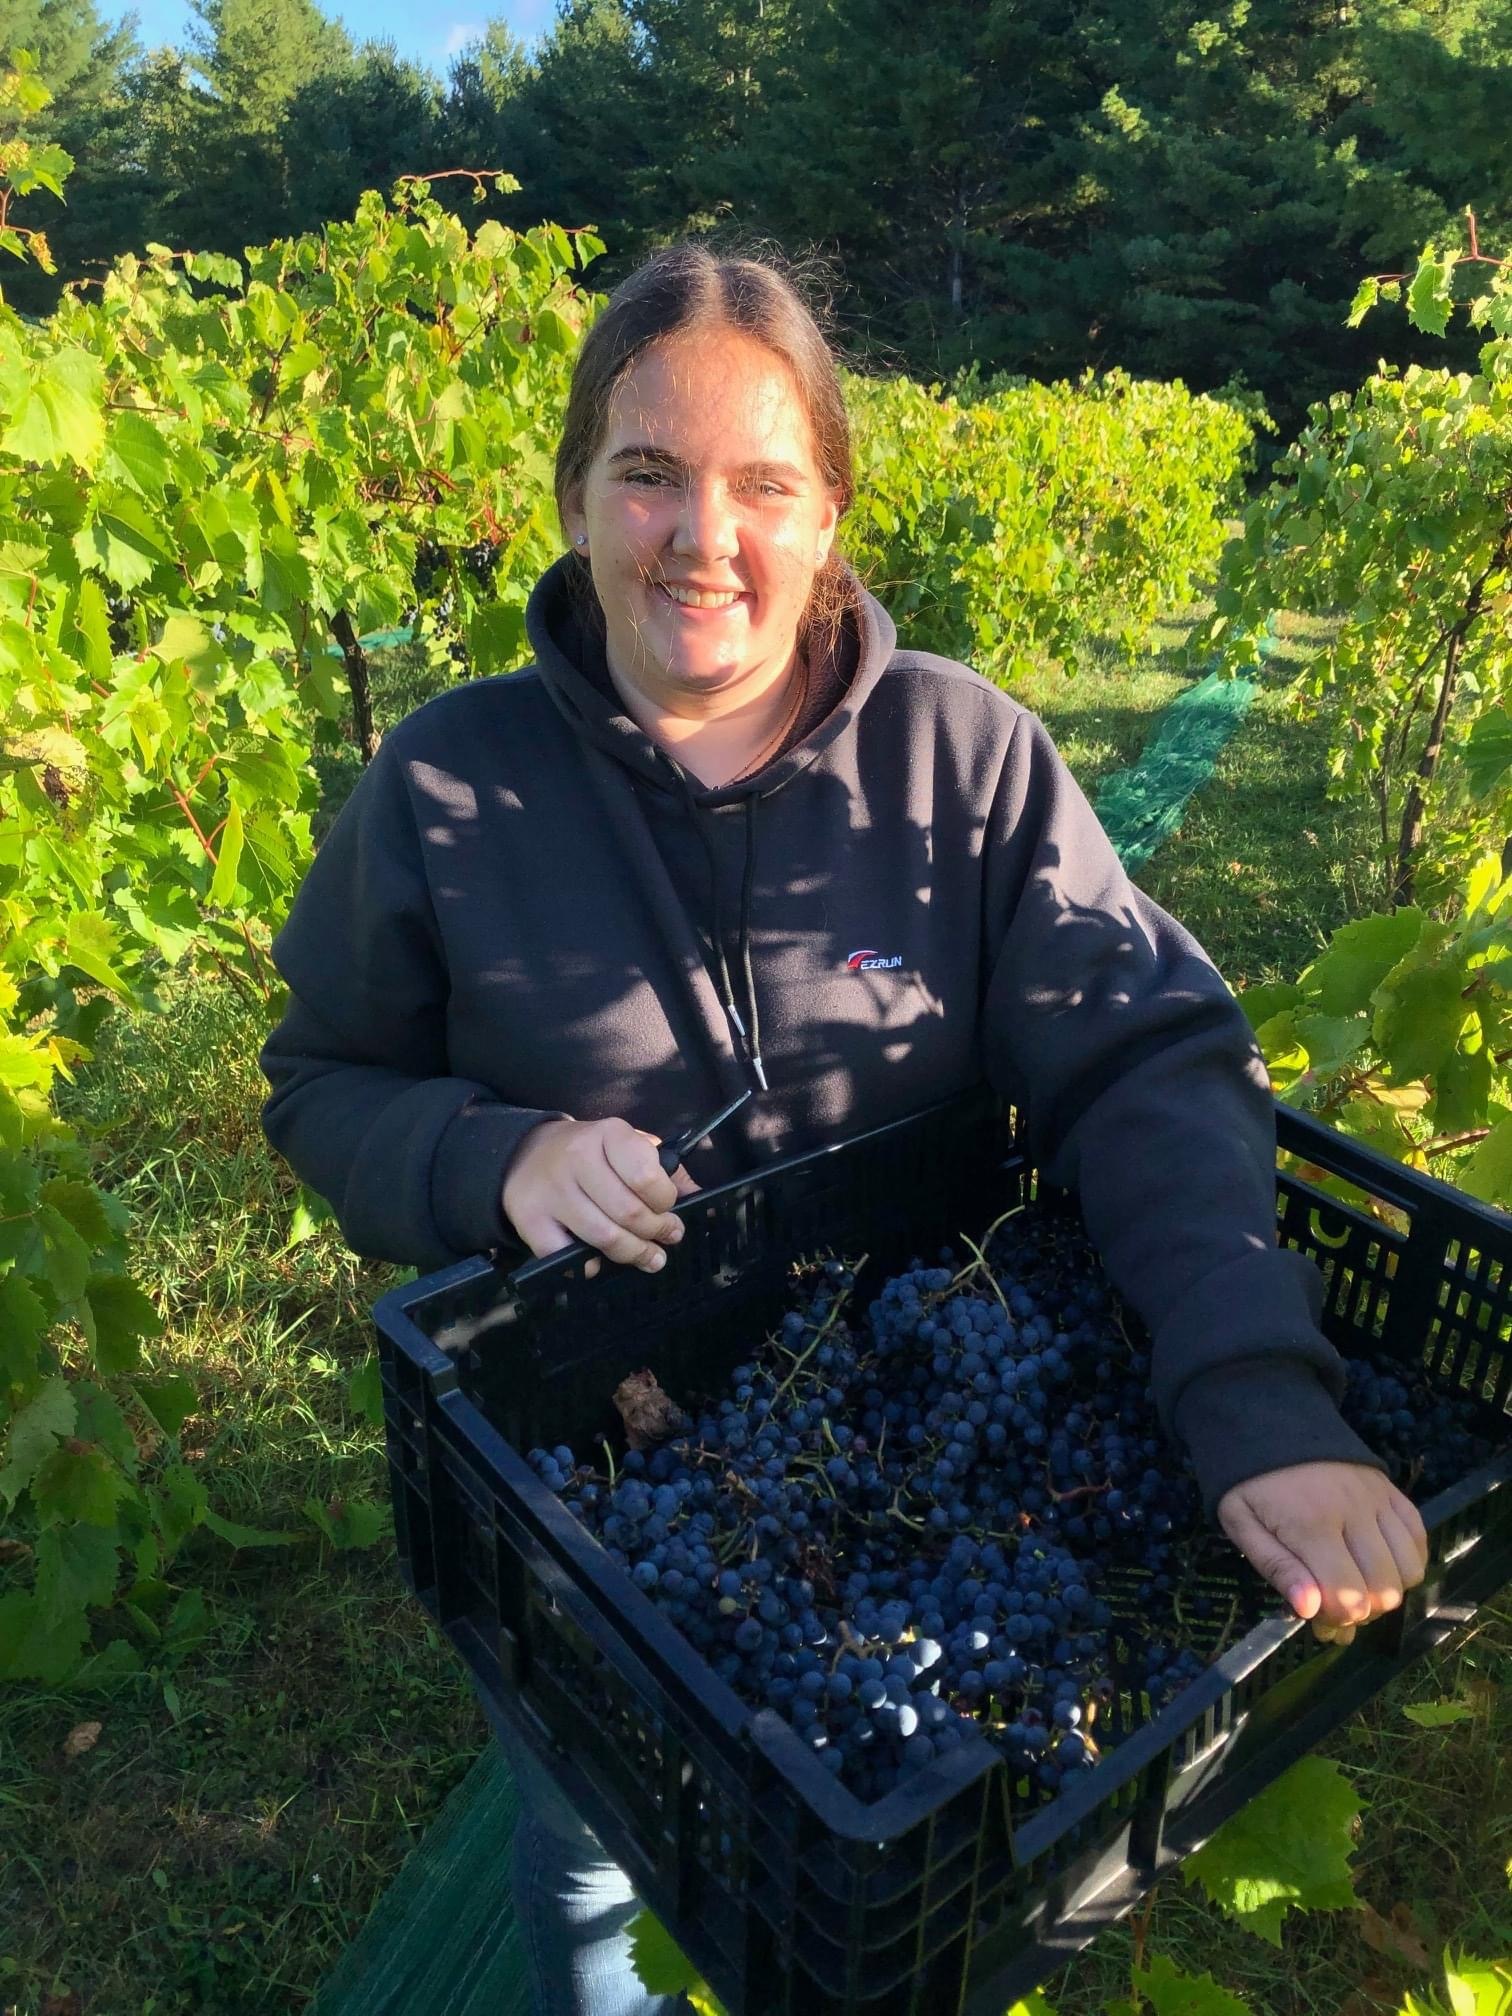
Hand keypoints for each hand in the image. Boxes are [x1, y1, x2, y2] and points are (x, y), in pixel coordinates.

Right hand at [502, 1116, 699, 1274]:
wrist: (526, 1153)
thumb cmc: (590, 1153)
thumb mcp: (627, 1146)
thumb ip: (665, 1168)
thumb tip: (698, 1196)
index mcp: (609, 1134)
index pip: (646, 1176)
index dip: (665, 1202)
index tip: (669, 1209)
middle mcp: (577, 1158)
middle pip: (629, 1213)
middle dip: (656, 1232)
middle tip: (667, 1238)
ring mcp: (552, 1190)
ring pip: (604, 1237)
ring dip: (633, 1254)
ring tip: (650, 1258)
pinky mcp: (530, 1218)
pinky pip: (565, 1255)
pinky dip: (587, 1266)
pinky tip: (599, 1262)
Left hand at [1216, 1461, 1428, 1645]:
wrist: (1273, 1425)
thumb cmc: (1252, 1482)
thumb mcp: (1241, 1522)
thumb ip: (1276, 1567)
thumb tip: (1310, 1610)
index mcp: (1311, 1523)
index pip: (1346, 1598)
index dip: (1335, 1620)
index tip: (1316, 1618)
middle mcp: (1354, 1512)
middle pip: (1384, 1590)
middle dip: (1362, 1611)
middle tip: (1334, 1603)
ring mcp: (1379, 1500)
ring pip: (1408, 1571)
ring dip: (1386, 1591)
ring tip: (1356, 1583)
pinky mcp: (1393, 1491)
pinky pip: (1419, 1540)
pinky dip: (1406, 1563)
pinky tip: (1378, 1562)